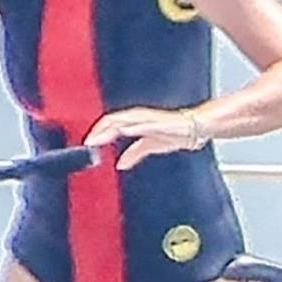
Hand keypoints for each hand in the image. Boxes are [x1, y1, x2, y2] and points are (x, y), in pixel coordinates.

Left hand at [85, 107, 205, 171]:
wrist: (194, 129)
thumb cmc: (173, 133)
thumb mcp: (149, 146)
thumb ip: (134, 154)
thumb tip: (120, 164)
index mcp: (135, 121)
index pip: (110, 123)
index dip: (97, 133)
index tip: (87, 145)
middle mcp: (138, 117)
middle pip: (112, 120)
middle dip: (98, 132)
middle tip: (87, 144)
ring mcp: (147, 118)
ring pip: (123, 120)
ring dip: (109, 129)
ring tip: (97, 138)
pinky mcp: (158, 123)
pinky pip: (143, 124)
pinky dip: (132, 127)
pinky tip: (123, 130)